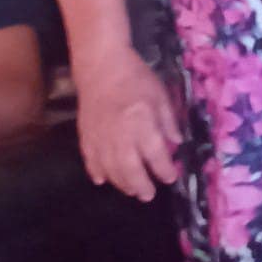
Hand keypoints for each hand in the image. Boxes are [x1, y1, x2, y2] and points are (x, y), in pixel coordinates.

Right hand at [74, 48, 180, 201]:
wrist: (101, 66)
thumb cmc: (136, 78)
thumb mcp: (160, 95)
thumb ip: (168, 121)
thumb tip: (177, 143)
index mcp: (141, 121)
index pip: (155, 154)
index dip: (164, 169)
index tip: (171, 178)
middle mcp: (119, 134)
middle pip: (130, 168)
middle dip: (141, 185)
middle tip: (149, 195)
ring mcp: (99, 136)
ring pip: (109, 169)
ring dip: (121, 183)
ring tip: (132, 190)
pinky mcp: (84, 135)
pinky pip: (89, 160)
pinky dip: (96, 172)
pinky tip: (103, 180)